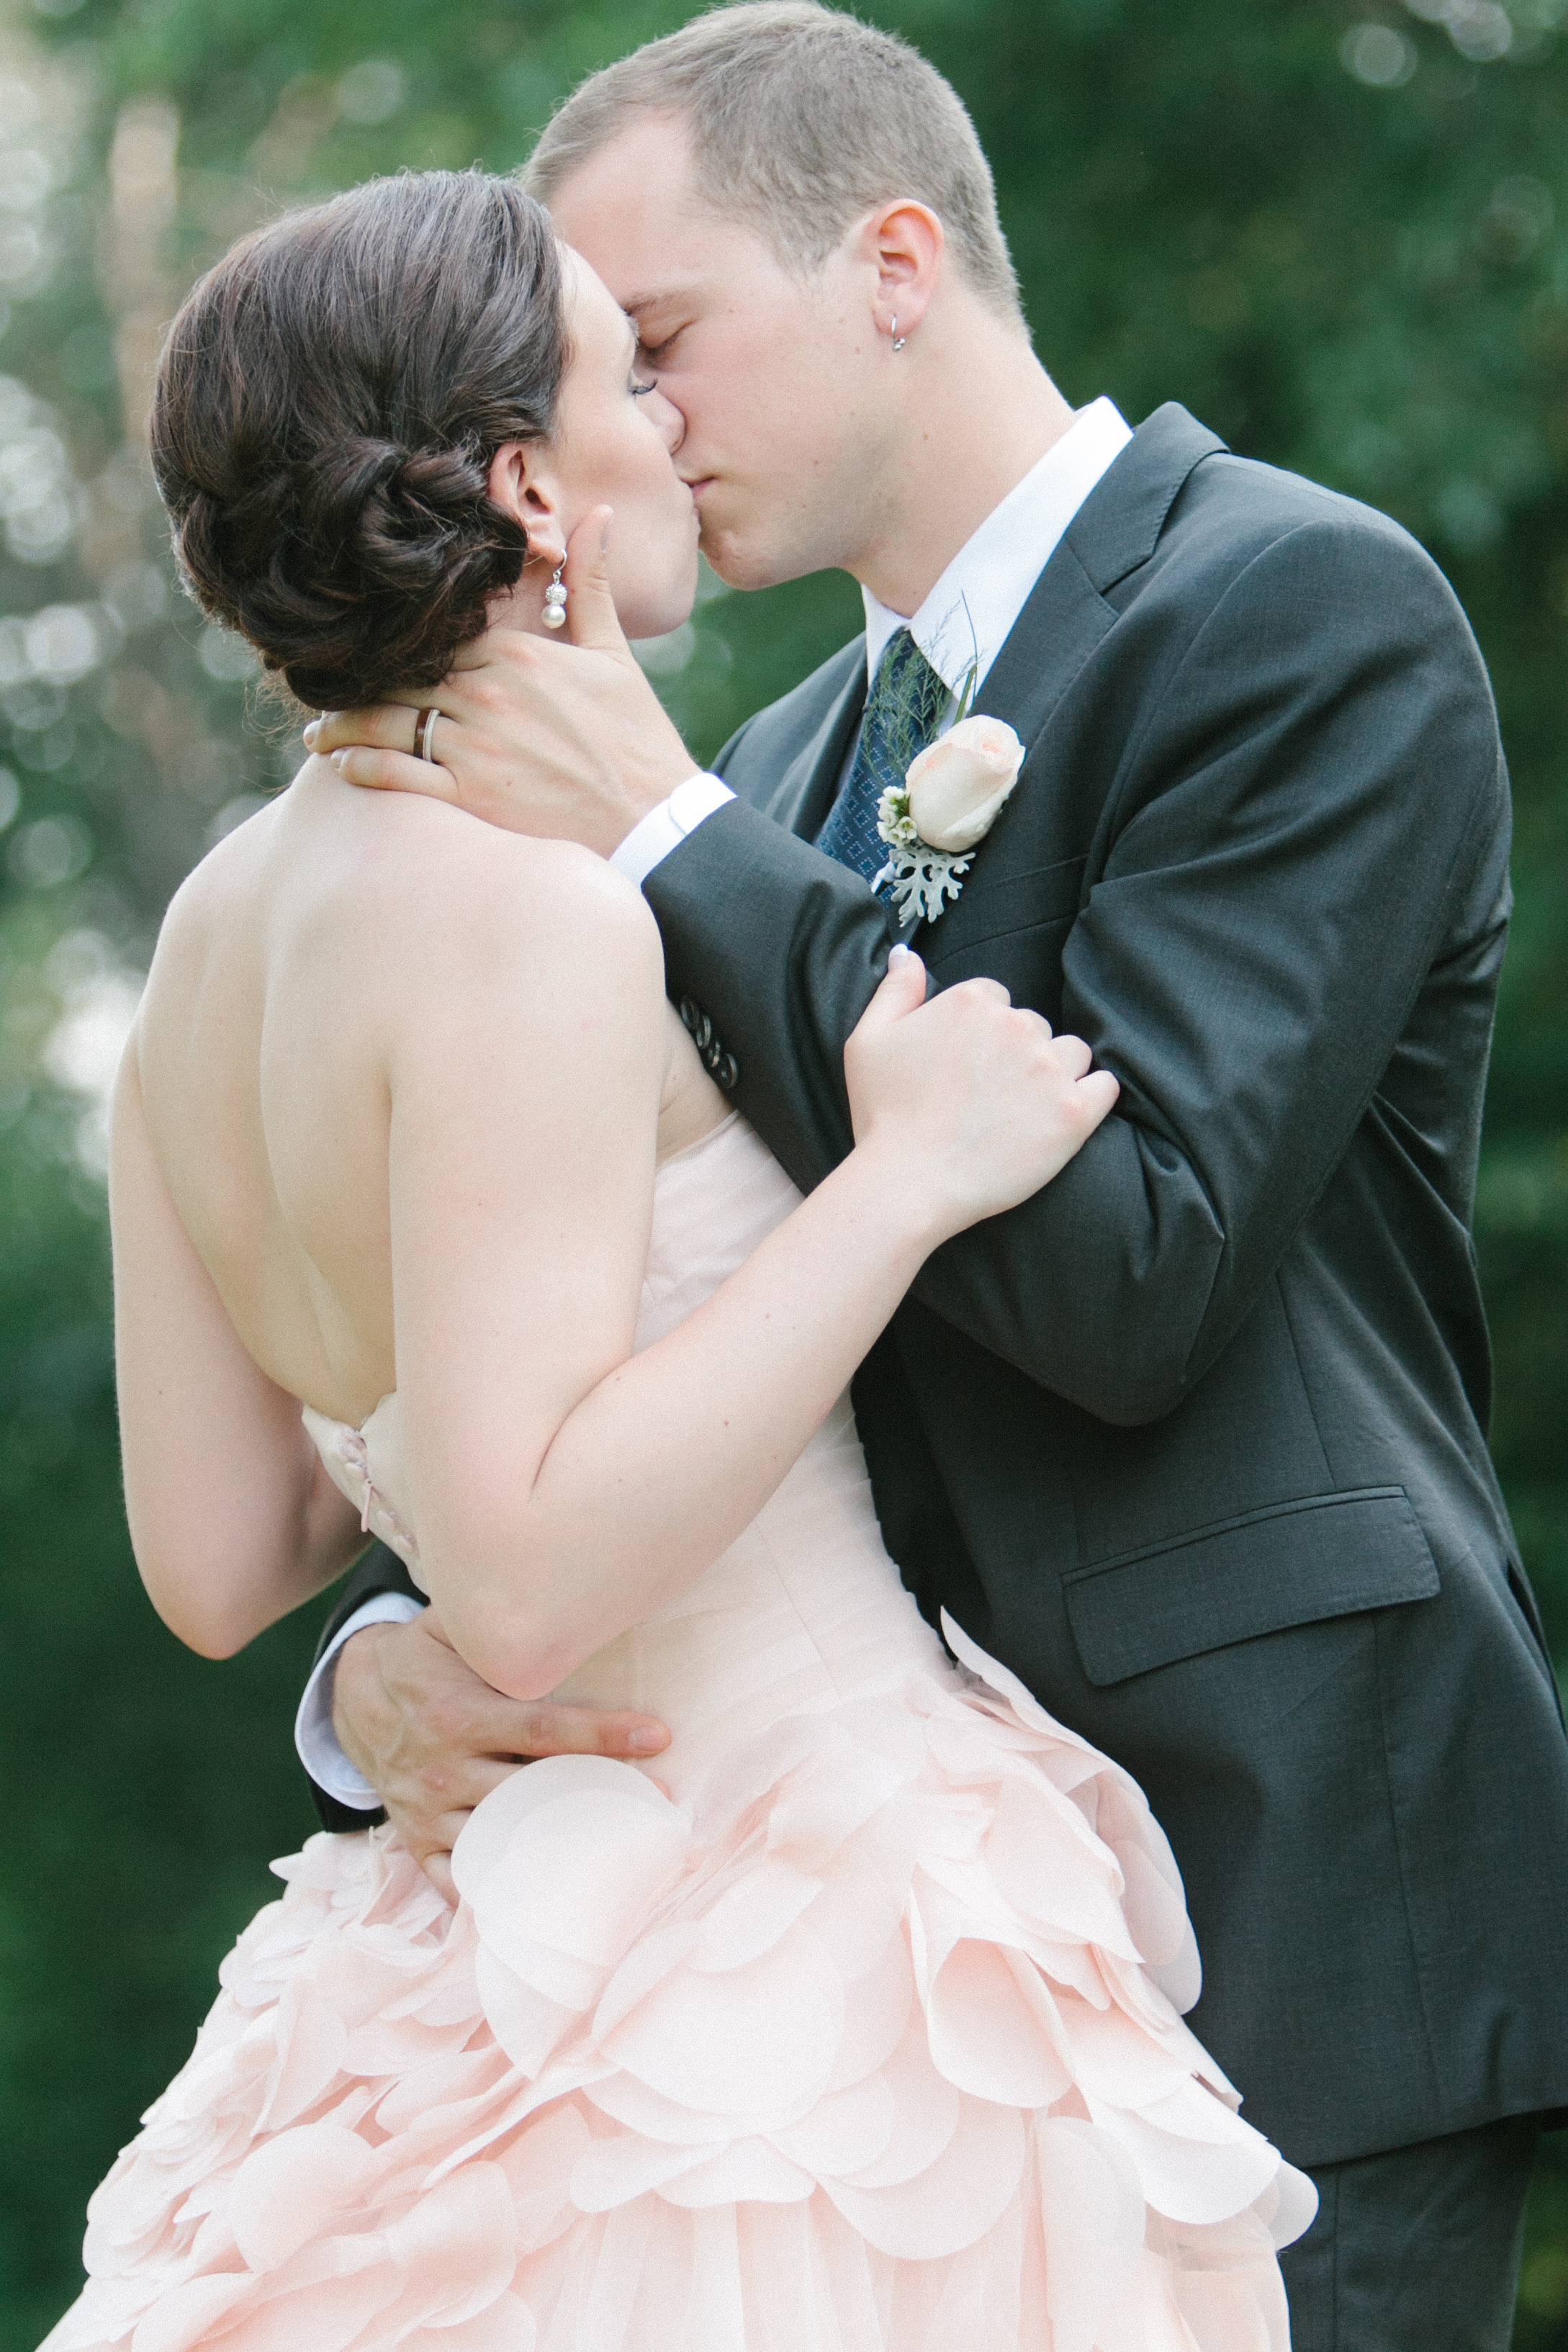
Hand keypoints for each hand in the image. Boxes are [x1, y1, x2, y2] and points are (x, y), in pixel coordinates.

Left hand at [304, 508, 699, 856]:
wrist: (654, 821)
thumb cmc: (637, 740)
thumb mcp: (615, 655)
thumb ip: (590, 585)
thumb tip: (595, 513)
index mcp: (518, 653)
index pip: (436, 636)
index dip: (397, 644)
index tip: (366, 647)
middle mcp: (489, 693)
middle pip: (401, 676)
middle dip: (358, 684)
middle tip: (323, 689)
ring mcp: (476, 744)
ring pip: (386, 722)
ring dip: (342, 726)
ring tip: (319, 733)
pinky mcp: (471, 794)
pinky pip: (397, 772)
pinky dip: (361, 766)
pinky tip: (341, 765)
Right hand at [332, 1608, 670, 1901]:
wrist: (354, 1696)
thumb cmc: (425, 1659)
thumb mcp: (452, 1631)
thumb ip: (500, 1630)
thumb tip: (569, 1599)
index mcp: (460, 1714)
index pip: (544, 1729)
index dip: (603, 1734)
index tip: (658, 1736)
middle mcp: (446, 1767)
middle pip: (534, 1793)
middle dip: (599, 1798)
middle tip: (660, 1804)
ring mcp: (430, 1811)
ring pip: (503, 1841)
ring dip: (559, 1850)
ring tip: (619, 1858)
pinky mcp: (418, 1840)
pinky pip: (456, 1881)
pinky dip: (493, 1898)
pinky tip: (543, 1904)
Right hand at [844, 946, 1119, 1239]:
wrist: (908, 1184)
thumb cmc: (883, 1117)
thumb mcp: (867, 1042)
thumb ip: (894, 991)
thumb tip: (907, 953)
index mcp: (971, 1001)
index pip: (996, 1001)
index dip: (980, 1036)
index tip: (966, 1070)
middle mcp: (1016, 1024)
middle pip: (1034, 1026)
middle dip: (1018, 1055)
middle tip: (989, 1097)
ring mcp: (1049, 1067)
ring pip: (1071, 1053)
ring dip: (1055, 1074)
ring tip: (1024, 1111)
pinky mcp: (1074, 1111)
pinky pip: (1105, 1087)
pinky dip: (1090, 1098)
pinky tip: (1063, 1116)